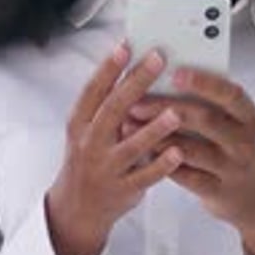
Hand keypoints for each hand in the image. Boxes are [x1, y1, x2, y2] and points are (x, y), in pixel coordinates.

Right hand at [45, 43, 182, 254]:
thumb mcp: (87, 130)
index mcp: (80, 123)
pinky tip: (178, 153)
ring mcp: (106, 168)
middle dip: (136, 82)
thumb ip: (107, 105)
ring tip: (175, 112)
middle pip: (114, 109)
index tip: (126, 45)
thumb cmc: (88, 160)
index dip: (109, 67)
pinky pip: (145, 177)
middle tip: (158, 60)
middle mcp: (90, 143)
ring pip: (131, 146)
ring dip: (154, 129)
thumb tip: (134, 68)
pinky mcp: (122, 190)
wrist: (76, 209)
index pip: (93, 90)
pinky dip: (161, 165)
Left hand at [126, 66, 254, 254]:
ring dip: (157, 137)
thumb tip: (166, 77)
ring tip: (130, 126)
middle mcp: (245, 142)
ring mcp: (233, 170)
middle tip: (136, 103)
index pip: (231, 94)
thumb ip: (213, 105)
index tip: (174, 72)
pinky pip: (185, 176)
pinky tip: (141, 153)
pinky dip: (161, 163)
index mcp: (251, 117)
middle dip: (166, 109)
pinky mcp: (218, 192)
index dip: (204, 82)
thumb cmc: (239, 150)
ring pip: (191, 150)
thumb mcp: (239, 125)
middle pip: (205, 119)